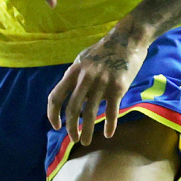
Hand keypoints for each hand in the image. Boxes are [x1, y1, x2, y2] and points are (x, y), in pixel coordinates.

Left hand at [47, 29, 148, 145]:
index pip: (56, 96)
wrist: (127, 39)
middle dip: (70, 127)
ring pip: (90, 113)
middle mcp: (85, 78)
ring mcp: (101, 82)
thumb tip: (70, 96)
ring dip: (87, 131)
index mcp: (73, 72)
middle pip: (72, 108)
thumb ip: (75, 78)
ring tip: (86, 141)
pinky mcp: (118, 87)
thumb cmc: (104, 51)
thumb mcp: (83, 60)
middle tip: (73, 139)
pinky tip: (107, 134)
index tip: (56, 126)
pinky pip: (111, 111)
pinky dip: (109, 125)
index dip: (52, 113)